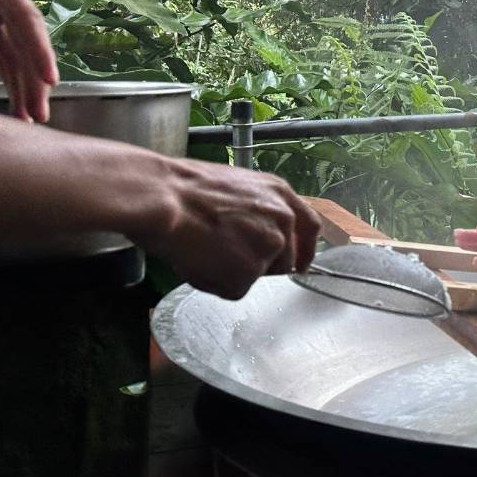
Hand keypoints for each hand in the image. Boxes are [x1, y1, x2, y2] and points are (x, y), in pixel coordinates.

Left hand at [0, 0, 57, 121]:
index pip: (26, 18)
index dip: (41, 49)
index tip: (50, 81)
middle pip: (24, 40)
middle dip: (33, 80)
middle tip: (39, 116)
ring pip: (13, 51)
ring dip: (21, 86)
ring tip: (27, 118)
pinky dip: (5, 76)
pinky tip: (13, 101)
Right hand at [134, 159, 320, 299]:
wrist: (167, 199)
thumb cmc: (187, 189)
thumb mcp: (238, 187)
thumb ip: (260, 210)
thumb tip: (259, 231)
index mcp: (281, 195)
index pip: (310, 227)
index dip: (306, 249)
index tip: (301, 263)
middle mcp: (282, 222)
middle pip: (284, 260)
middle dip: (259, 264)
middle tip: (225, 253)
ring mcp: (267, 249)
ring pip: (256, 275)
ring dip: (234, 272)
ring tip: (206, 250)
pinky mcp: (248, 274)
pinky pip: (233, 289)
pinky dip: (215, 283)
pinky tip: (198, 261)